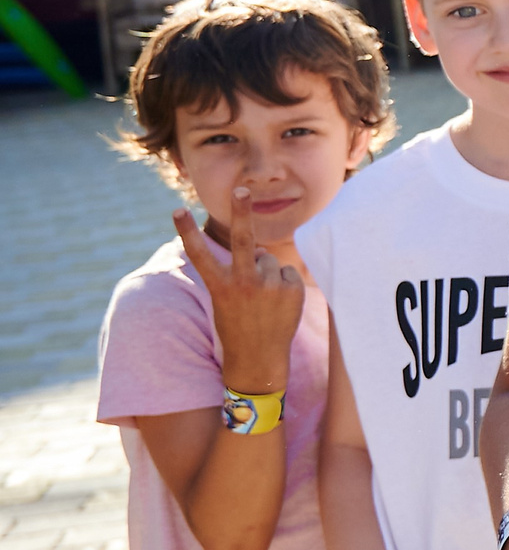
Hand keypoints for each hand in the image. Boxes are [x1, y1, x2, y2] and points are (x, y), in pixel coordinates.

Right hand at [175, 187, 304, 396]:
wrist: (258, 360)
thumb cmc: (239, 327)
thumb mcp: (228, 300)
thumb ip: (240, 273)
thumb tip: (261, 250)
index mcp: (220, 286)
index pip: (199, 254)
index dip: (187, 231)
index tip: (177, 209)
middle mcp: (243, 283)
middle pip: (244, 240)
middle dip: (242, 212)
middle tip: (241, 188)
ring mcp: (269, 287)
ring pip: (270, 261)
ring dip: (268, 273)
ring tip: (264, 301)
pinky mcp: (291, 290)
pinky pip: (289, 273)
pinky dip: (286, 284)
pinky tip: (279, 305)